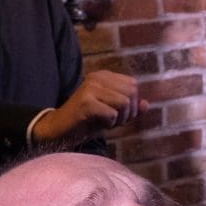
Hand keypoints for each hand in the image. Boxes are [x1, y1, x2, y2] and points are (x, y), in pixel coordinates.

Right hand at [32, 71, 147, 144]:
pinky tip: (97, 124)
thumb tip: (146, 104)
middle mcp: (97, 77)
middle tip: (113, 120)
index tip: (117, 114)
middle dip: (128, 112)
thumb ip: (130, 108)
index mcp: (104, 76)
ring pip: (124, 103)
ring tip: (105, 122)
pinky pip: (112, 114)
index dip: (131, 104)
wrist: (60, 130)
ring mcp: (90, 88)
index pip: (133, 85)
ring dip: (119, 119)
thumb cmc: (87, 121)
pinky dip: (109, 123)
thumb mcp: (112, 113)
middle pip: (132, 92)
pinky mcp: (85, 102)